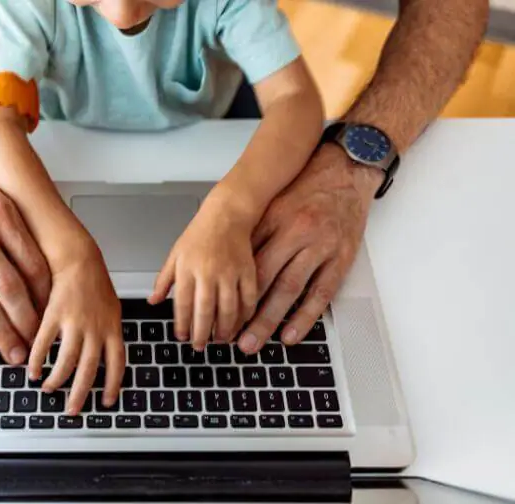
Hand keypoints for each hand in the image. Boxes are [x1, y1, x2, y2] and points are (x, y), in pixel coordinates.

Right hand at [0, 159, 50, 368]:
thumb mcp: (1, 199)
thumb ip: (20, 233)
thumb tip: (46, 274)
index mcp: (0, 215)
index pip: (33, 263)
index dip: (48, 294)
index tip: (57, 314)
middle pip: (9, 287)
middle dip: (28, 321)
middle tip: (41, 345)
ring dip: (1, 333)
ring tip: (15, 356)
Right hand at [27, 244, 124, 414]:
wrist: (79, 258)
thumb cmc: (94, 283)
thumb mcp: (111, 309)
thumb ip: (109, 333)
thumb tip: (107, 357)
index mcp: (113, 328)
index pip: (117, 364)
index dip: (113, 385)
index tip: (108, 401)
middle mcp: (96, 328)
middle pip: (89, 370)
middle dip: (80, 394)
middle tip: (73, 409)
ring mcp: (76, 323)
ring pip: (67, 361)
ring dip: (57, 380)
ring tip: (49, 389)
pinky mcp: (54, 315)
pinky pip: (45, 344)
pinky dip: (38, 360)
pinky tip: (33, 369)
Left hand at [149, 187, 258, 349]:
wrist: (227, 214)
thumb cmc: (199, 234)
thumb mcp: (175, 255)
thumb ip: (163, 280)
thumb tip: (152, 301)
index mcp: (187, 269)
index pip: (182, 304)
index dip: (182, 324)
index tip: (181, 337)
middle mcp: (208, 272)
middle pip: (205, 311)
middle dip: (202, 333)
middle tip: (200, 346)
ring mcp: (230, 272)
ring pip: (228, 309)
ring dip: (224, 329)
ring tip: (220, 339)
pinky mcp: (248, 271)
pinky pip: (248, 299)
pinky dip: (245, 315)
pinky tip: (240, 323)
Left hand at [239, 144, 382, 352]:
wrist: (345, 170)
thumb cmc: (304, 188)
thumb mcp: (271, 203)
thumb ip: (250, 233)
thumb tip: (222, 266)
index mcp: (274, 220)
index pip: (245, 262)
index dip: (228, 289)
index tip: (214, 310)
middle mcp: (296, 233)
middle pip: (264, 280)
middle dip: (245, 313)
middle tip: (229, 337)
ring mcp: (320, 247)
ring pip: (290, 290)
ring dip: (270, 320)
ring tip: (254, 342)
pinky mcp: (341, 258)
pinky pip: (321, 293)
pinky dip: (305, 317)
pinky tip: (290, 335)